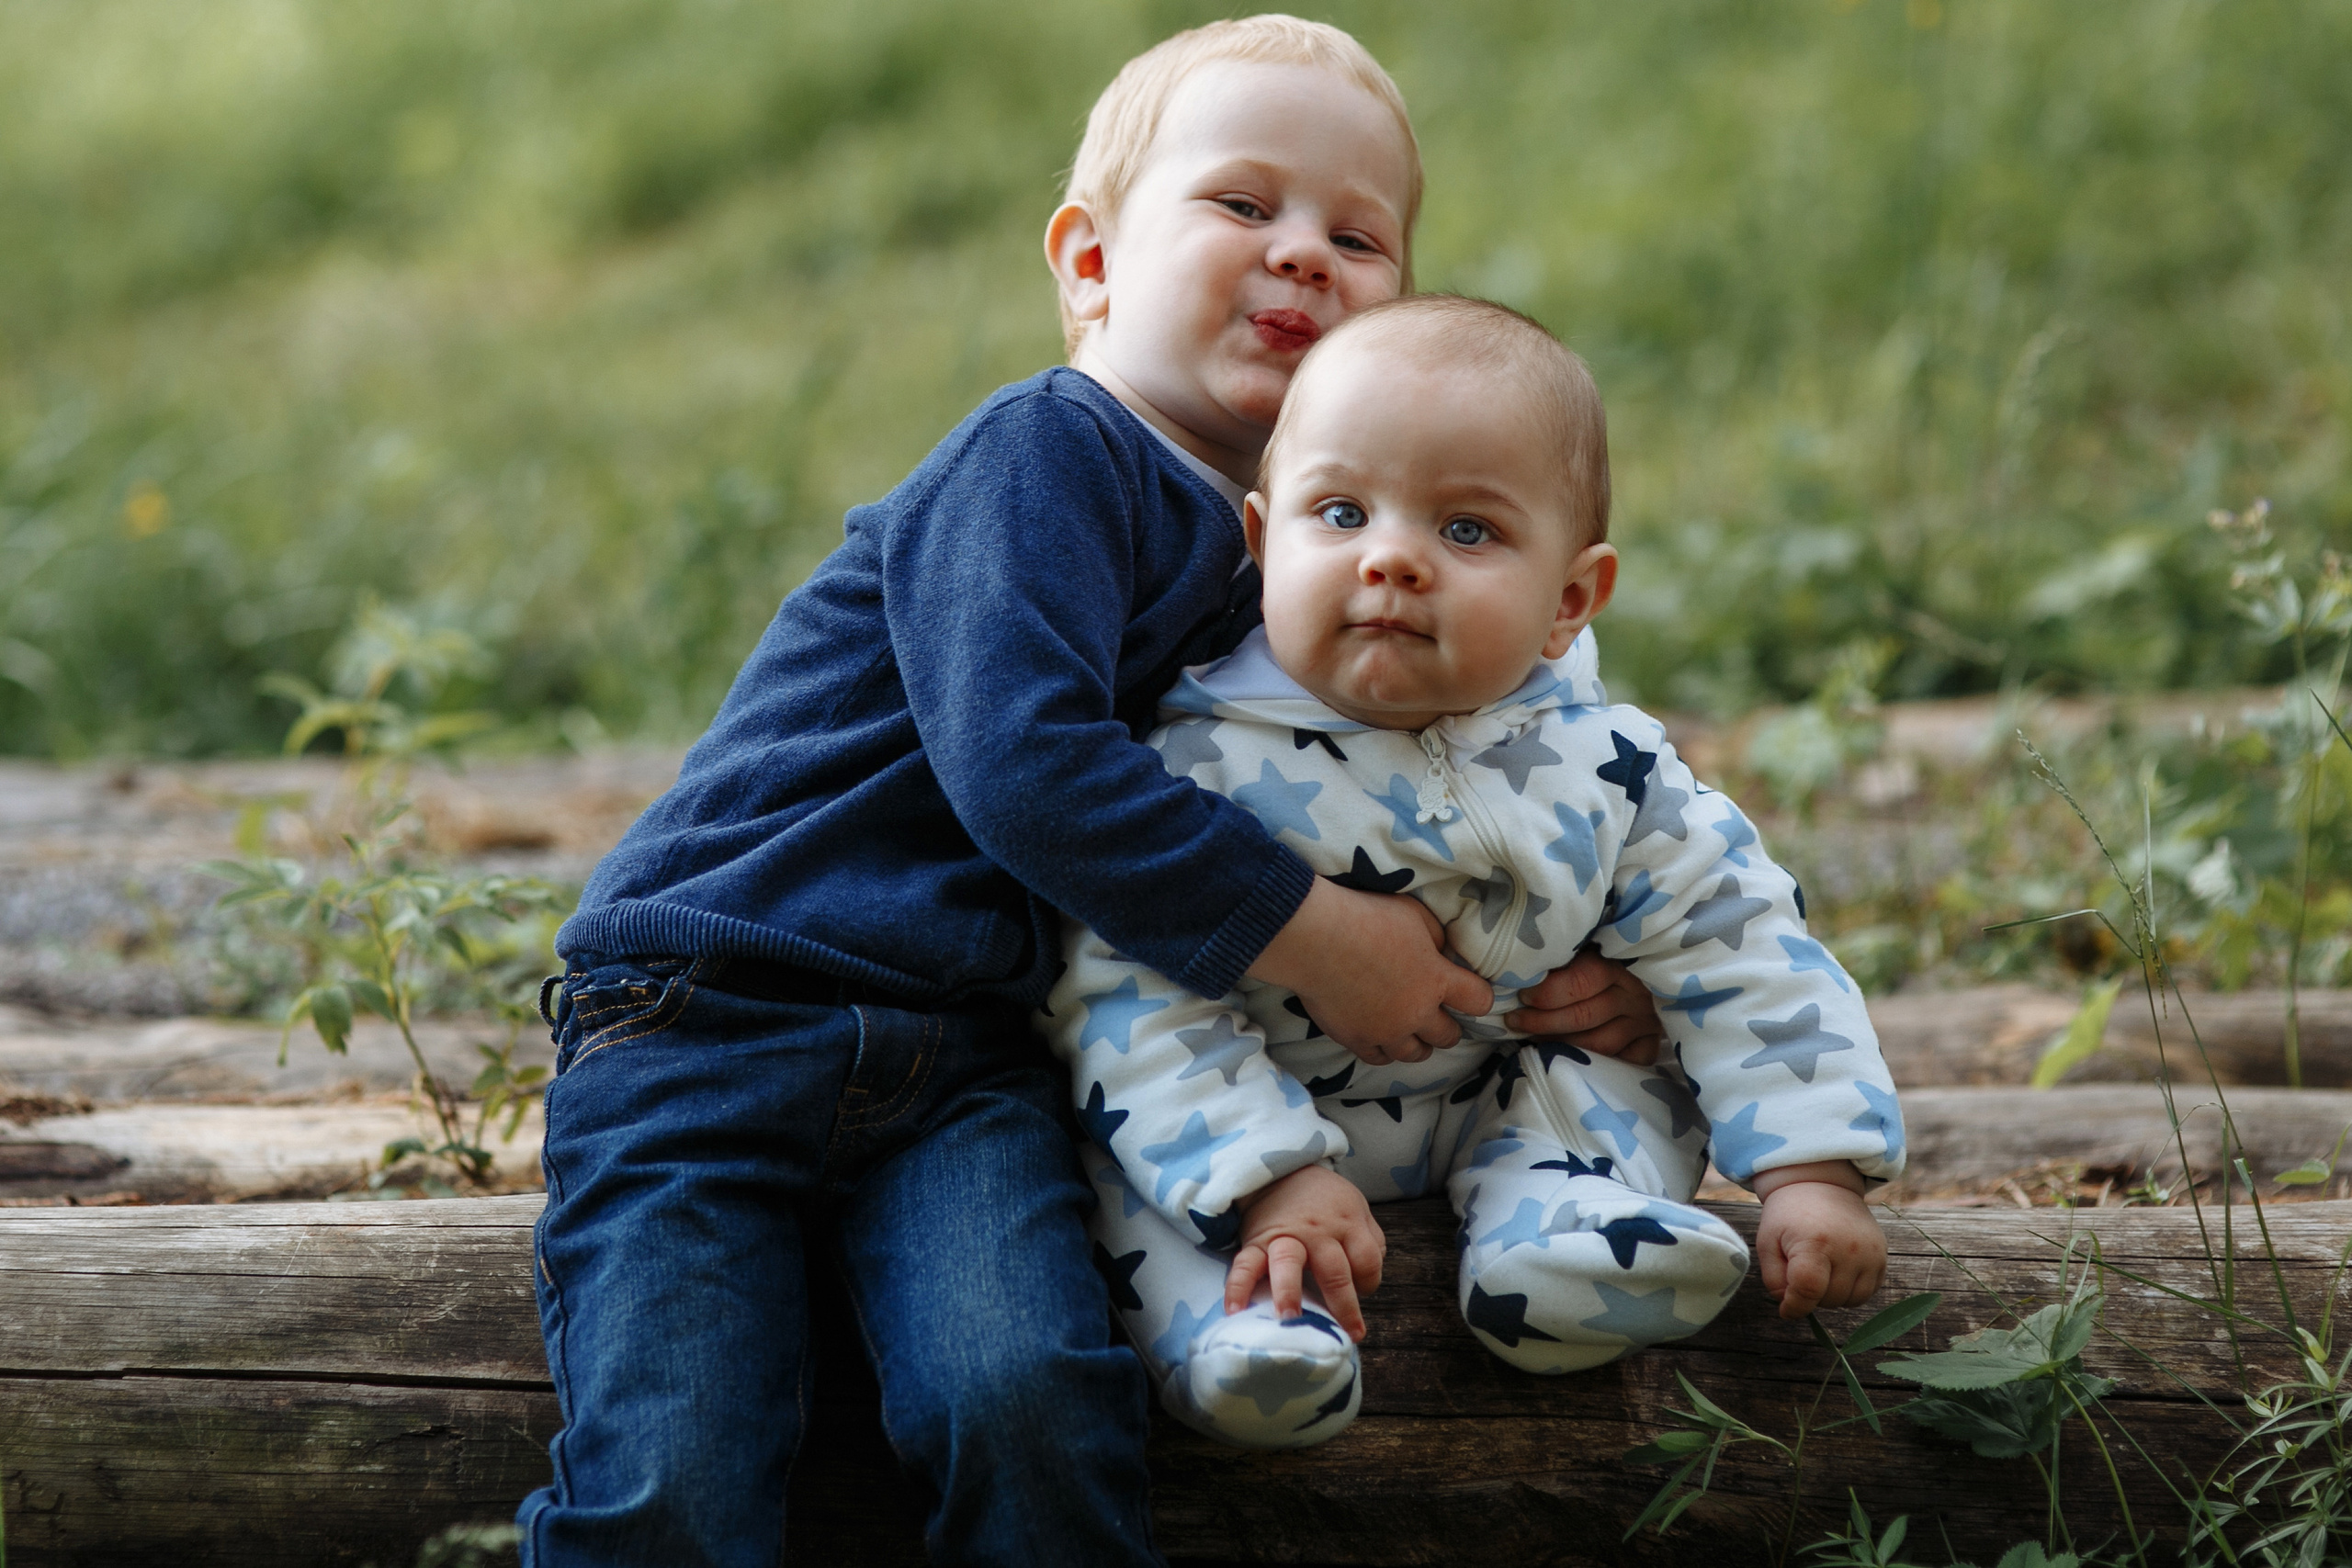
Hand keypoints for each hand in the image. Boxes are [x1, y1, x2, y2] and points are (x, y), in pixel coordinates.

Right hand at [1225, 1163, 1385, 1340]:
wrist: (1281, 1169)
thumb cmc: (1323, 1199)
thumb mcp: (1355, 1207)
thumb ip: (1368, 1239)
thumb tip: (1369, 1279)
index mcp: (1347, 1224)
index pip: (1367, 1260)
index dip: (1369, 1282)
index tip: (1362, 1293)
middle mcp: (1318, 1233)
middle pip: (1334, 1271)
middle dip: (1342, 1304)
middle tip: (1349, 1334)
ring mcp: (1285, 1238)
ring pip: (1288, 1266)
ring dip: (1289, 1293)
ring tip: (1290, 1320)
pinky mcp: (1256, 1242)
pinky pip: (1245, 1265)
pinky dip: (1238, 1287)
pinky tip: (1235, 1311)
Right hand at [1249, 878, 1492, 1065]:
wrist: (1316, 940)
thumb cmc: (1367, 917)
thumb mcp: (1413, 914)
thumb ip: (1435, 937)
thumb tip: (1441, 951)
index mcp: (1436, 980)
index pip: (1479, 1001)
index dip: (1479, 997)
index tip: (1470, 993)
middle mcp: (1417, 1012)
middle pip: (1448, 1036)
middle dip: (1447, 1026)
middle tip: (1437, 1014)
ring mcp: (1386, 1031)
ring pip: (1415, 1053)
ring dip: (1418, 1043)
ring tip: (1411, 1031)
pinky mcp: (1356, 1039)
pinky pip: (1380, 1058)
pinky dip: (1385, 1050)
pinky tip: (1382, 1039)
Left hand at [1505, 948, 1664, 1063]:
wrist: (1636, 980)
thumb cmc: (1595, 962)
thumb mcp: (1580, 952)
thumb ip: (1559, 961)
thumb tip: (1521, 974)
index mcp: (1618, 964)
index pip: (1581, 981)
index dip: (1546, 993)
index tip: (1522, 996)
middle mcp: (1636, 993)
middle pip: (1583, 1016)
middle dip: (1541, 1022)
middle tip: (1515, 1021)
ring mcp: (1646, 1021)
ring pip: (1598, 1044)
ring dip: (1560, 1044)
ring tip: (1533, 1039)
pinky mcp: (1650, 1044)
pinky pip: (1623, 1062)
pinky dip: (1594, 1064)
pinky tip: (1569, 1056)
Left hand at [1753, 1162, 1884, 1319]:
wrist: (1822, 1186)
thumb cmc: (1789, 1216)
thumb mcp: (1767, 1242)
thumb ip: (1774, 1280)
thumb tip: (1791, 1307)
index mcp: (1815, 1242)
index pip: (1808, 1290)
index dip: (1795, 1306)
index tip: (1786, 1308)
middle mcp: (1849, 1249)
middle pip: (1829, 1299)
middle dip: (1811, 1295)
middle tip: (1802, 1271)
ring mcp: (1871, 1254)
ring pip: (1850, 1301)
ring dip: (1832, 1295)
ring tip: (1820, 1269)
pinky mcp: (1883, 1257)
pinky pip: (1867, 1293)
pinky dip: (1851, 1290)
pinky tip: (1838, 1270)